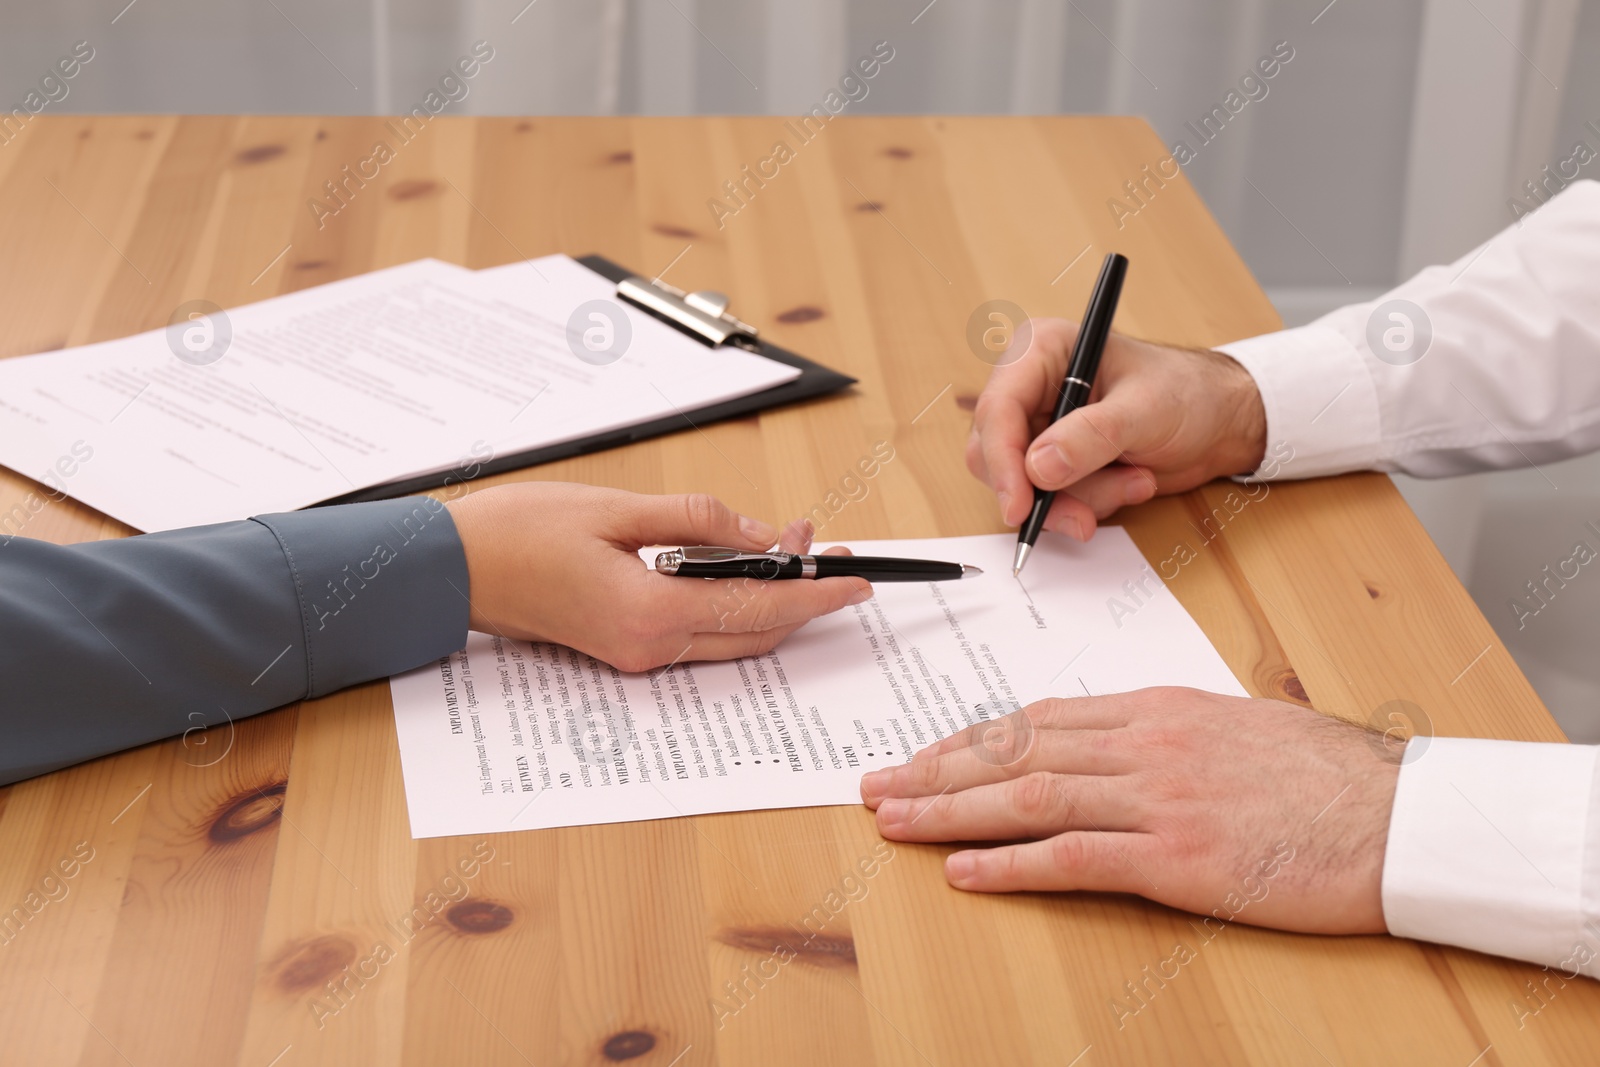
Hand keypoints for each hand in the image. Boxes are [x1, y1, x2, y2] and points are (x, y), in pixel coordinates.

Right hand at [446, 483, 870, 672]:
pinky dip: (731, 601)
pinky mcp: (625, 648)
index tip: (856, 579)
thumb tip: (761, 534)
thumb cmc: (521, 532)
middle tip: (831, 551)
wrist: (455, 569)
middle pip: (755, 631)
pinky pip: (700, 631)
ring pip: (731, 635)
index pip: (760, 606)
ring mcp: (637, 655)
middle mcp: (650, 647)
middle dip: (802, 594)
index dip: (816, 593)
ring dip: (768, 596)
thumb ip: (697, 520)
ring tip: (792, 546)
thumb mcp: (617, 508)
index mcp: (651, 611)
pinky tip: (740, 565)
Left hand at [859, 688, 1401, 934]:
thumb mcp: (1236, 726)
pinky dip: (1010, 864)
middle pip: (1016, 750)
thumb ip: (1165, 732)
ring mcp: (1158, 798)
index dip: (969, 739)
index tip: (923, 754)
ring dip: (950, 811)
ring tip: (894, 821)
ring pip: (1028, 795)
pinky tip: (963, 870)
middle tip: (877, 785)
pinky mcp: (1177, 857)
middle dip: (937, 769)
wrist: (1397, 817)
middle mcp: (1144, 744)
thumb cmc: (1326, 775)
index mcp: (1155, 709)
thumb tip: (1110, 739)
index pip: (1037, 718)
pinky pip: (1074, 856)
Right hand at [966, 320, 1267, 539]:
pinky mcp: (1054, 461)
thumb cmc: (1187, 393)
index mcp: (1042, 352)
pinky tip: (1130, 482)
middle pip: (996, 454)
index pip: (998, 408)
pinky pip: (1047, 499)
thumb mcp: (1145, 410)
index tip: (1020, 506)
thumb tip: (1037, 468)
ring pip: (1023, 485)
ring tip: (1134, 479)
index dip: (1002, 460)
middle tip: (1083, 516)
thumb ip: (1091, 437)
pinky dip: (1088, 504)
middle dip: (1045, 491)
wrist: (1219, 422)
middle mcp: (1030, 388)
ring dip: (1080, 497)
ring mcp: (1040, 428)